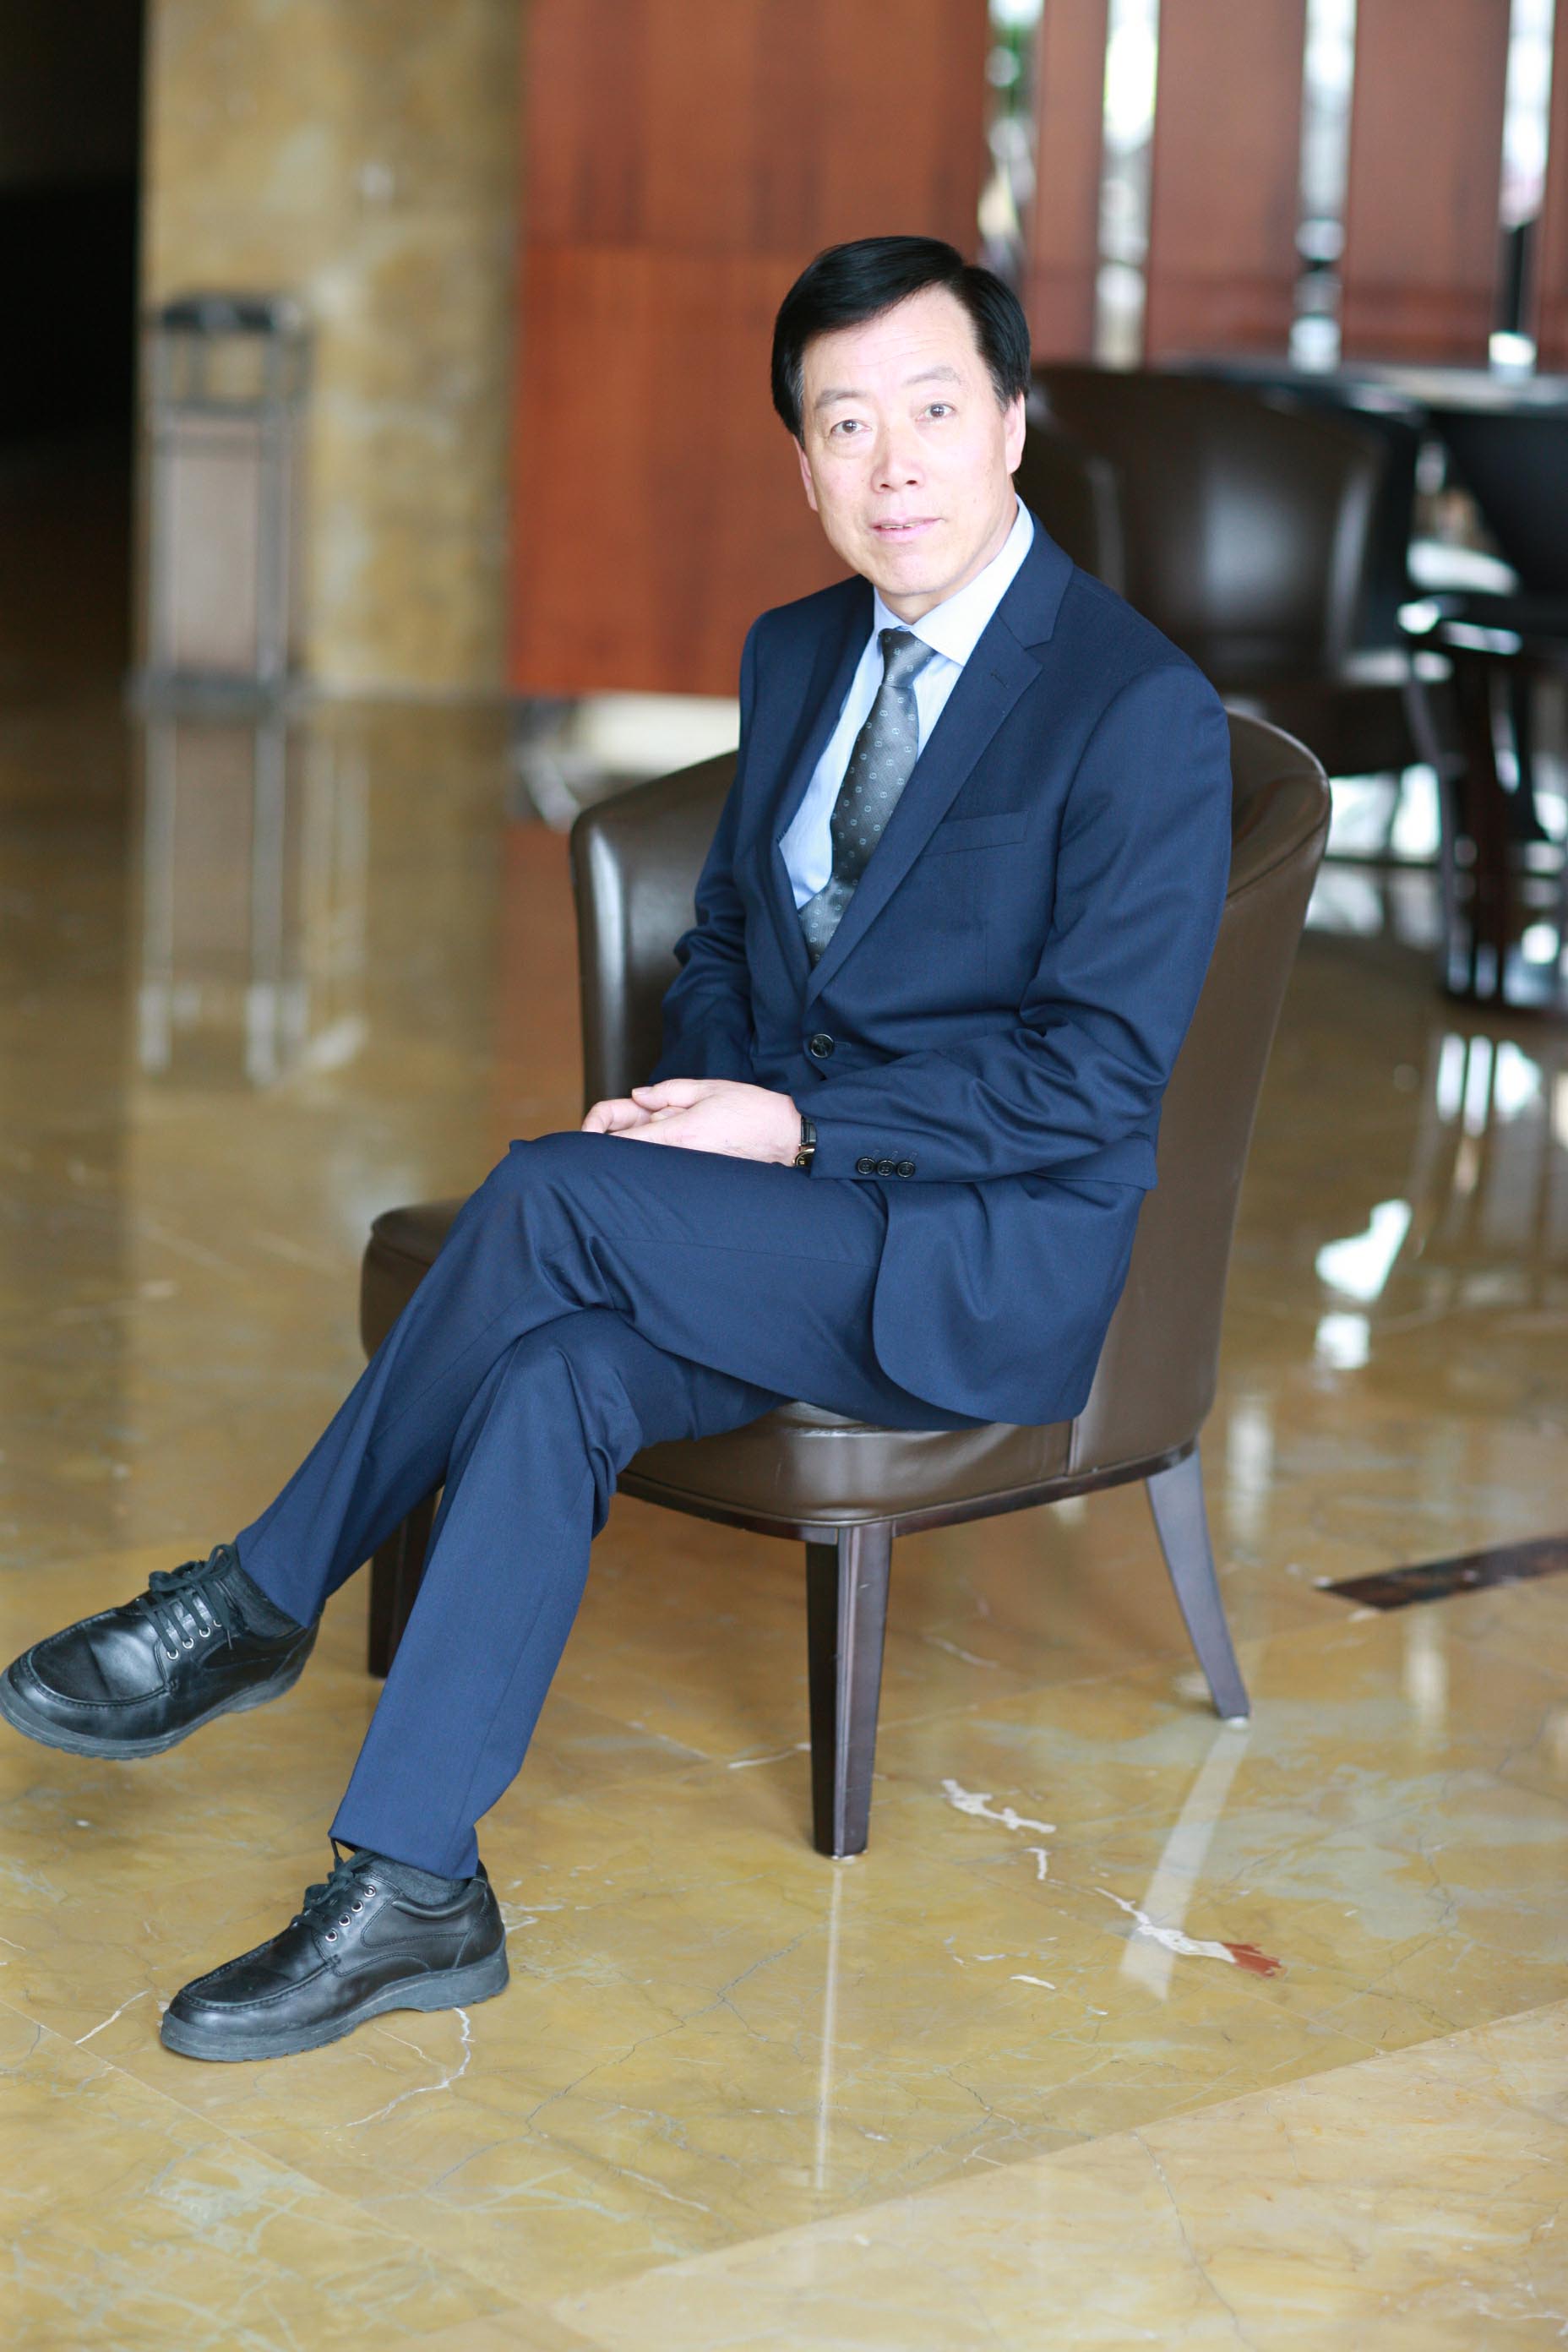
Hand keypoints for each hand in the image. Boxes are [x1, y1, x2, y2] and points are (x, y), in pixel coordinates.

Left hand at [580, 1078, 800, 1164]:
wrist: (786, 1138)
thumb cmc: (753, 1111)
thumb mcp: (707, 1088)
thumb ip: (668, 1092)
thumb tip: (638, 1096)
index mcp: (677, 1134)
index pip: (621, 1142)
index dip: (597, 1132)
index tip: (590, 1128)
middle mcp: (678, 1157)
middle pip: (629, 1151)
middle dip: (616, 1135)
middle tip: (612, 1125)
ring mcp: (687, 1169)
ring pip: (647, 1157)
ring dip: (640, 1142)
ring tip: (656, 1126)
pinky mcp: (696, 1174)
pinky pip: (666, 1162)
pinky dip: (659, 1150)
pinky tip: (674, 1136)